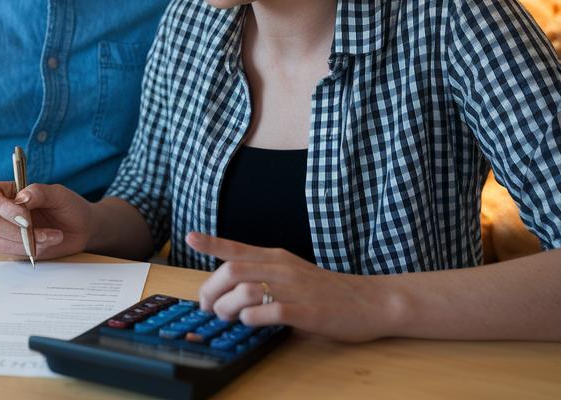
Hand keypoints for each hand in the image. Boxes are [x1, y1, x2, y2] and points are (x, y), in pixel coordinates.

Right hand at [0, 181, 92, 259]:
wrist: (82, 229)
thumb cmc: (69, 207)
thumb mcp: (58, 194)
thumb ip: (39, 192)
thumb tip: (21, 198)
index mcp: (9, 191)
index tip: (23, 213)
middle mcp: (2, 211)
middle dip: (15, 228)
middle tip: (36, 226)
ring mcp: (6, 232)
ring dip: (25, 241)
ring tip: (50, 235)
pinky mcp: (13, 248)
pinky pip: (9, 253)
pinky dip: (29, 249)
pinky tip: (47, 242)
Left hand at [188, 232, 390, 342]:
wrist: (370, 301)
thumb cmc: (327, 290)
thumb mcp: (292, 273)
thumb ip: (265, 274)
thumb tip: (230, 287)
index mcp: (278, 257)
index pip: (237, 248)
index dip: (212, 243)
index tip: (190, 238)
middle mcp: (283, 268)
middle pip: (232, 271)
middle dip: (211, 289)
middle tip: (206, 305)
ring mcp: (294, 289)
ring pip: (246, 290)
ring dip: (227, 306)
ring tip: (224, 317)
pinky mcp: (307, 311)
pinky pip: (270, 312)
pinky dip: (252, 318)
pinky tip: (249, 322)